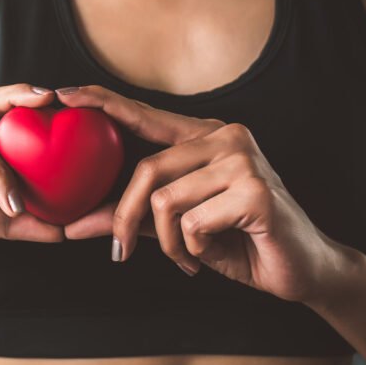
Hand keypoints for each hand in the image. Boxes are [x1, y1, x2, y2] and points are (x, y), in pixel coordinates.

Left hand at [59, 85, 352, 304]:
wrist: (301, 271)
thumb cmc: (236, 242)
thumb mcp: (176, 226)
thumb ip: (130, 216)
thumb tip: (70, 224)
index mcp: (205, 137)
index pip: (145, 115)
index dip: (104, 102)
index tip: (64, 93)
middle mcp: (225, 138)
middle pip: (146, 169)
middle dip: (123, 218)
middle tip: (119, 252)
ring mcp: (243, 160)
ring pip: (165, 200)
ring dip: (168, 243)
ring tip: (188, 257)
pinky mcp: (255, 190)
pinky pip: (192, 223)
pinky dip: (192, 250)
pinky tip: (214, 254)